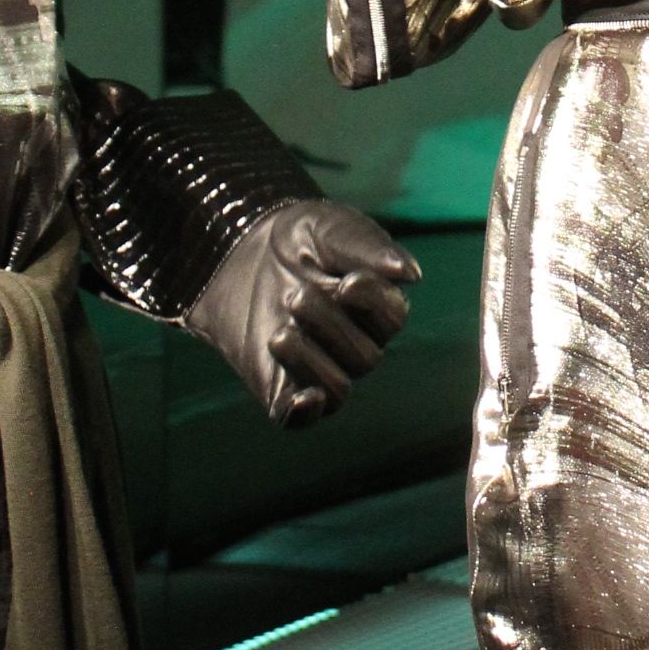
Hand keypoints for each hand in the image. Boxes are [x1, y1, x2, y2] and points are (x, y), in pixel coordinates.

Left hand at [187, 199, 419, 428]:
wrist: (237, 250)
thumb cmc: (297, 238)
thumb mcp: (331, 229)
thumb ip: (369, 247)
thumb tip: (411, 275)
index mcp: (375, 307)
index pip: (392, 319)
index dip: (373, 305)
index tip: (346, 282)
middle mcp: (354, 344)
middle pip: (364, 357)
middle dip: (329, 325)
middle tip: (295, 295)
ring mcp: (319, 369)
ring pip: (338, 389)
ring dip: (311, 361)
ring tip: (280, 333)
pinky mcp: (280, 388)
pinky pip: (299, 420)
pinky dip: (305, 413)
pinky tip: (304, 398)